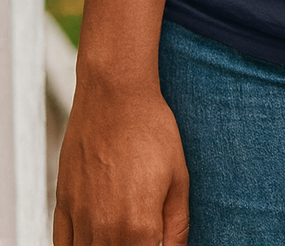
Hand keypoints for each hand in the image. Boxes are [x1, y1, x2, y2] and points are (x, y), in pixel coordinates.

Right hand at [54, 80, 189, 245]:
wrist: (115, 95)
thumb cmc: (152, 130)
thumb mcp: (179, 178)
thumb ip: (177, 226)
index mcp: (139, 228)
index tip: (157, 239)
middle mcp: (105, 230)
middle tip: (142, 232)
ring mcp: (80, 219)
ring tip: (122, 232)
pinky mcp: (63, 204)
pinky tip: (94, 239)